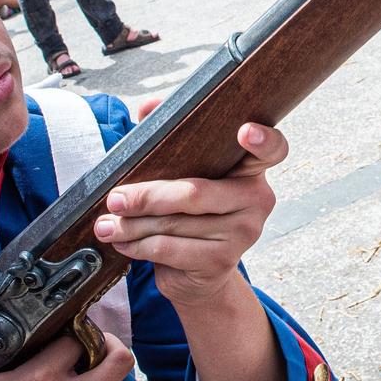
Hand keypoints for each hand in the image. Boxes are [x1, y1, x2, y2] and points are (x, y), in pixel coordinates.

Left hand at [95, 122, 284, 307]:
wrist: (199, 274)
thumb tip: (148, 107)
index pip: (273, 150)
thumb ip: (168, 137)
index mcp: (251, 170)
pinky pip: (170, 249)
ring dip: (133, 224)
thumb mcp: (181, 174)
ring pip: (175, 224)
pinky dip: (138, 246)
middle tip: (115, 199)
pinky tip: (122, 242)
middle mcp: (256, 200)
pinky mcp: (221, 261)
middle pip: (195, 193)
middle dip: (147, 196)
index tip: (245, 130)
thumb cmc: (189, 214)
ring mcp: (243, 233)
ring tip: (107, 224)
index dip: (263, 139)